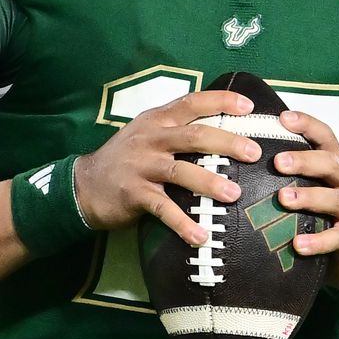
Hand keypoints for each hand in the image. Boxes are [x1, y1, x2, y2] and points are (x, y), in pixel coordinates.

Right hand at [72, 90, 257, 244]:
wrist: (84, 185)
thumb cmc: (126, 158)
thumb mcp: (148, 133)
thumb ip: (177, 129)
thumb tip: (224, 130)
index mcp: (158, 120)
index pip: (192, 102)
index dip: (221, 101)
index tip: (248, 106)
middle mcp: (151, 139)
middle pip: (194, 136)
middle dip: (227, 143)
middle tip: (254, 153)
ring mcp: (142, 166)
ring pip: (181, 171)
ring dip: (210, 182)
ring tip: (234, 195)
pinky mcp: (134, 193)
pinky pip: (163, 209)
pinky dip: (183, 223)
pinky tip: (201, 236)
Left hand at [274, 109, 338, 288]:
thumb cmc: (321, 213)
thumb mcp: (312, 187)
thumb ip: (291, 171)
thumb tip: (245, 150)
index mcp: (337, 164)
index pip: (326, 136)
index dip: (307, 124)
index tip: (283, 117)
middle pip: (330, 163)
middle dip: (304, 160)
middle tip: (277, 162)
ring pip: (334, 199)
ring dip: (308, 197)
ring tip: (283, 199)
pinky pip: (337, 238)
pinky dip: (318, 241)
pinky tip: (298, 244)